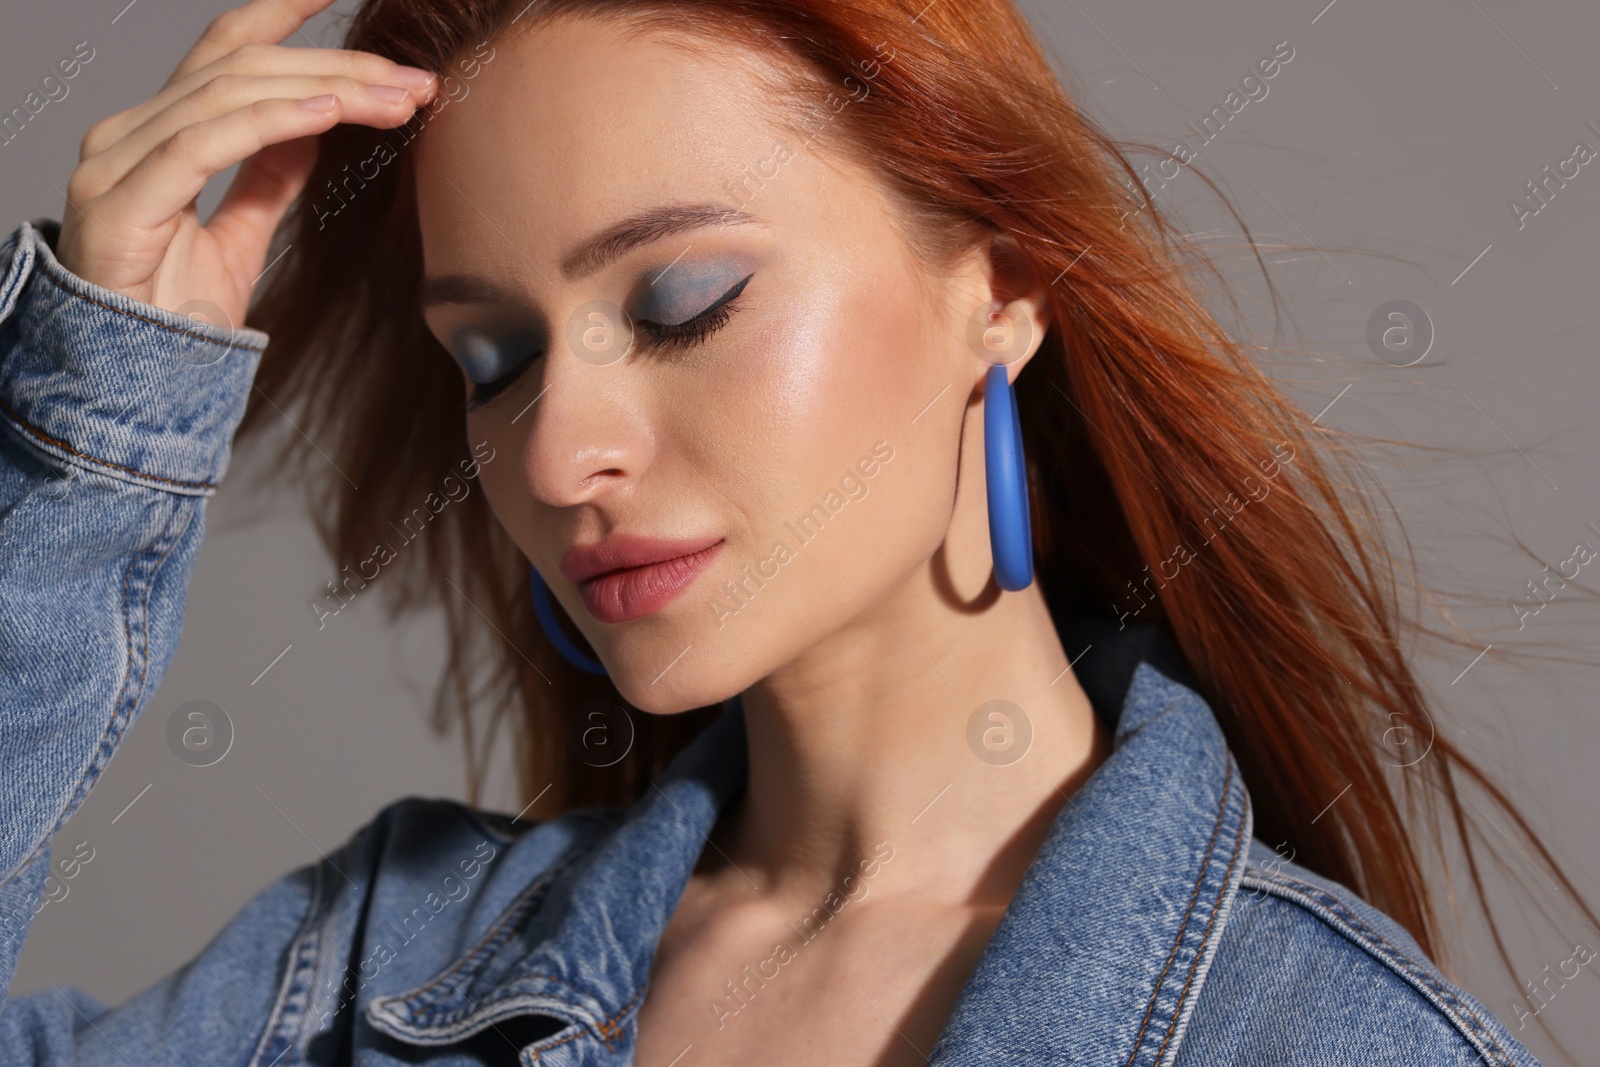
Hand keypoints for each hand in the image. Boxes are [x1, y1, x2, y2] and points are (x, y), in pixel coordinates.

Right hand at [55, 0, 436, 323]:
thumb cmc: (175, 311)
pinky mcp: (122, 204)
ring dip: (326, 92)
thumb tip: (310, 124)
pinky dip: (270, 123)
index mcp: (155, 134)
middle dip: (338, 68)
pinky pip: (203, 144)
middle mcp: (129, 135)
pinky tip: (327, 114)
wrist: (130, 382)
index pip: (224, 51)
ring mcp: (118, 164)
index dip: (282, 14)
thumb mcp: (241, 233)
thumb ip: (267, 174)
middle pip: (241, 68)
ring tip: (395, 99)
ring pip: (229, 95)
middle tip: (414, 80)